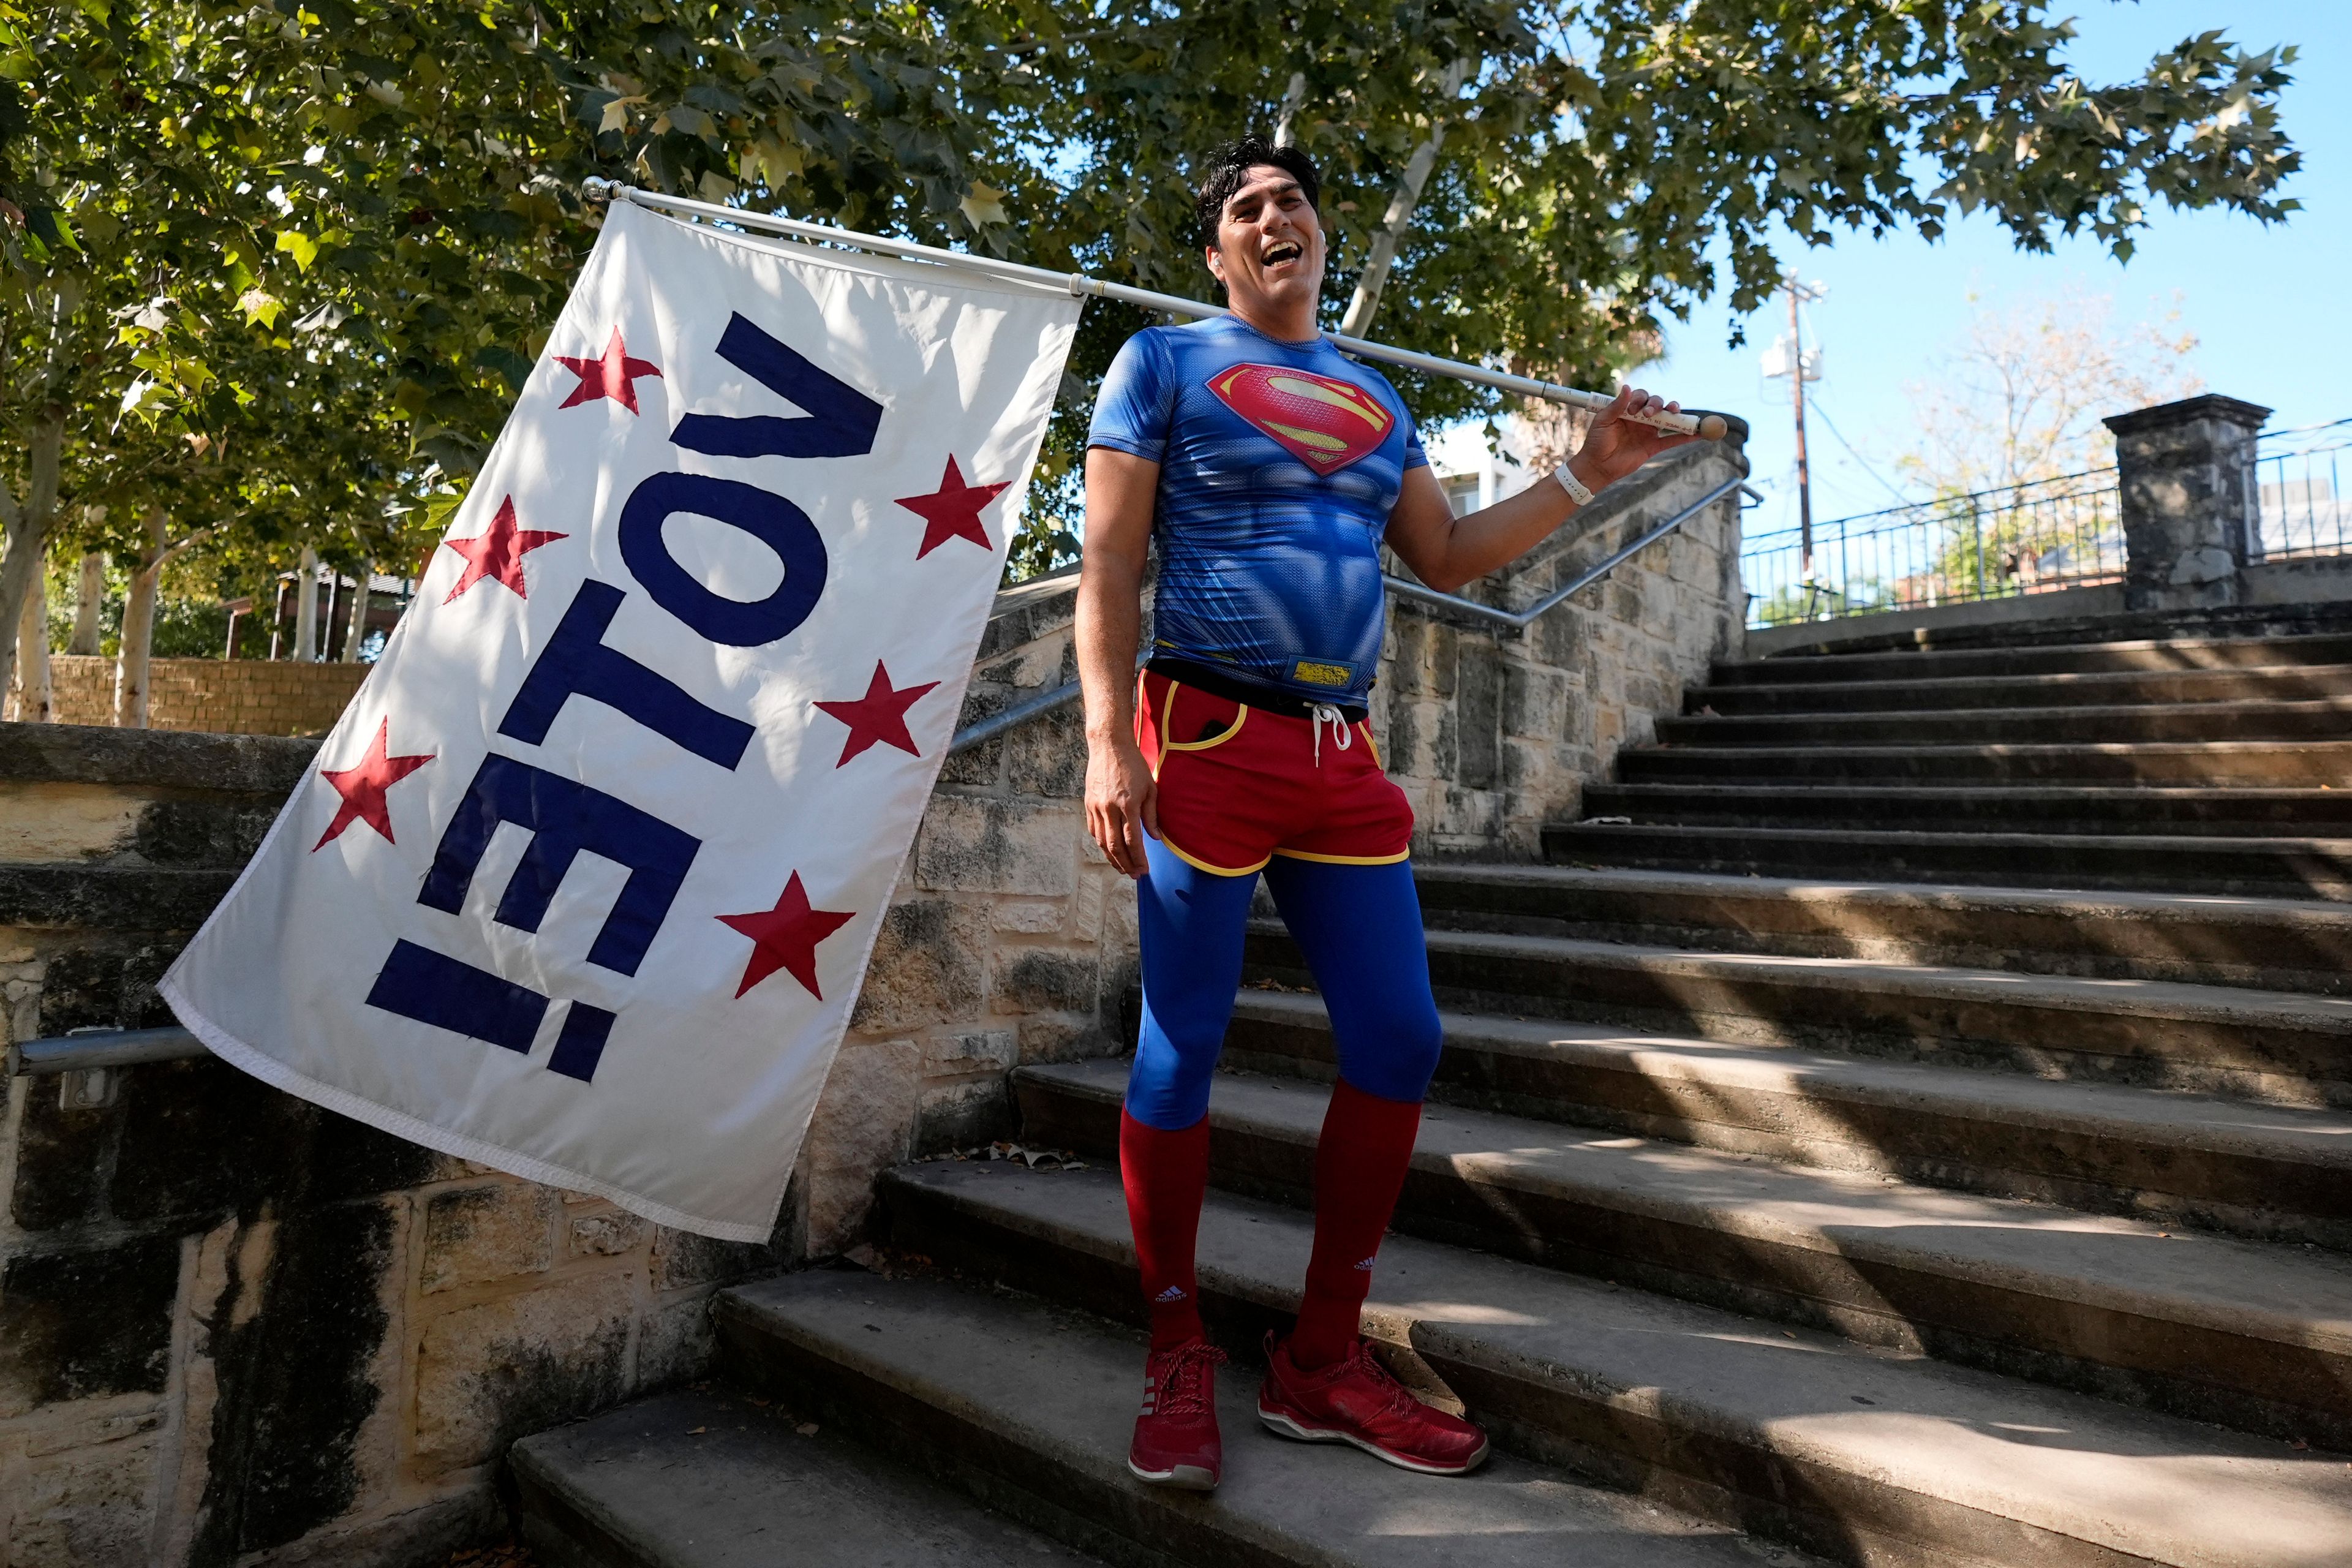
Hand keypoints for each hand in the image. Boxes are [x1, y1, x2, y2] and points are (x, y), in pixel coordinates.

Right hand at [1085, 738, 1159, 877]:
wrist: (1109, 746)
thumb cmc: (1134, 765)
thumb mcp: (1150, 788)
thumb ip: (1152, 815)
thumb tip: (1155, 838)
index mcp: (1128, 804)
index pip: (1133, 840)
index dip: (1138, 859)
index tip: (1145, 870)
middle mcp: (1109, 808)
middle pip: (1116, 846)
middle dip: (1126, 864)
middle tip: (1134, 875)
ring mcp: (1096, 807)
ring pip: (1102, 842)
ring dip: (1113, 859)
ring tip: (1122, 869)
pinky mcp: (1088, 804)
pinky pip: (1094, 831)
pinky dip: (1101, 844)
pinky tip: (1109, 852)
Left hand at [1567, 384, 1704, 494]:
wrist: (1597, 466)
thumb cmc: (1596, 442)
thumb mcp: (1603, 421)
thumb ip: (1617, 405)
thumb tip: (1627, 387)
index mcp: (1628, 410)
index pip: (1641, 397)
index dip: (1641, 399)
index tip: (1633, 409)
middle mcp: (1641, 418)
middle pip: (1658, 404)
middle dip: (1657, 404)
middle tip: (1649, 413)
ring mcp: (1648, 432)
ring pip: (1667, 418)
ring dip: (1674, 413)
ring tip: (1674, 412)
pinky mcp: (1653, 446)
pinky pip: (1672, 440)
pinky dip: (1685, 437)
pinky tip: (1698, 433)